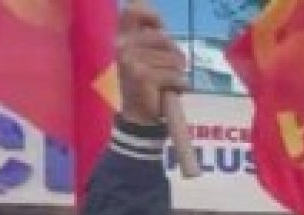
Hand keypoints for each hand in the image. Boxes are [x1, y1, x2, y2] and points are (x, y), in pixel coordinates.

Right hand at [116, 4, 186, 124]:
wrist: (138, 115)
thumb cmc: (147, 85)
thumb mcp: (149, 58)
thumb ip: (154, 41)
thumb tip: (162, 26)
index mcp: (123, 38)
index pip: (134, 11)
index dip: (153, 16)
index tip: (162, 28)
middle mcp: (123, 46)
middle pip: (164, 38)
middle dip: (175, 55)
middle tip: (174, 69)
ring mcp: (131, 60)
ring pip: (173, 59)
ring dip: (178, 74)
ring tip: (170, 83)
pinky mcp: (143, 75)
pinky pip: (174, 75)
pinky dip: (180, 85)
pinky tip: (173, 91)